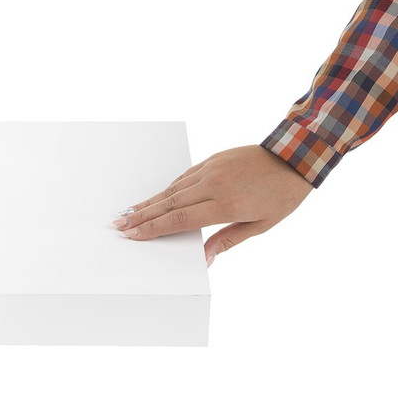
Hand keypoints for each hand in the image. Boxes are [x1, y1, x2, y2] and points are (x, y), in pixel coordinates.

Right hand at [111, 145, 312, 265]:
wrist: (294, 156)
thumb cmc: (282, 195)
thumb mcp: (260, 225)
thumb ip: (227, 240)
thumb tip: (205, 258)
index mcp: (225, 205)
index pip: (180, 220)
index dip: (154, 228)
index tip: (134, 235)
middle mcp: (213, 185)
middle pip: (169, 203)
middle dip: (141, 216)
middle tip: (119, 224)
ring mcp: (211, 170)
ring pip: (172, 189)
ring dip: (149, 202)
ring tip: (129, 212)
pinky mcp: (211, 160)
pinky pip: (183, 177)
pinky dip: (167, 189)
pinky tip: (155, 197)